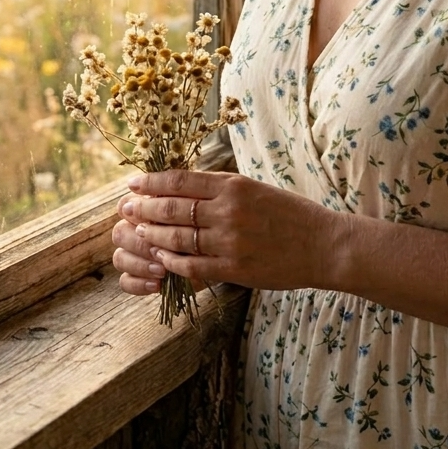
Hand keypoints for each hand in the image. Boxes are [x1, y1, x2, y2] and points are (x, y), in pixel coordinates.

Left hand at [112, 169, 344, 294]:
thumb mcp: (256, 188)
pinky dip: (172, 261)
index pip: (181, 180)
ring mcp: (230, 241)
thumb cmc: (290, 214)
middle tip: (124, 207)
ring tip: (137, 232)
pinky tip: (161, 257)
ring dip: (152, 235)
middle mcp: (228, 210)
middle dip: (143, 207)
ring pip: (178, 237)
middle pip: (172, 208)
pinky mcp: (234, 268)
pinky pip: (193, 265)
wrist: (323, 244)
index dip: (152, 182)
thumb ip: (222, 188)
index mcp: (233, 185)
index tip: (133, 182)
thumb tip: (184, 185)